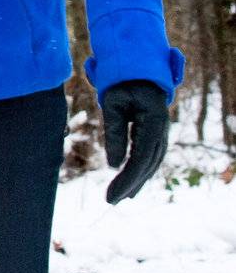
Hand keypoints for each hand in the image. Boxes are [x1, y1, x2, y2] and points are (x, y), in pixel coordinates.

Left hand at [100, 78, 169, 203]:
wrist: (139, 71)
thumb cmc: (123, 84)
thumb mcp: (113, 103)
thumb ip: (113, 132)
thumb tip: (114, 165)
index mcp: (154, 122)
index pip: (141, 158)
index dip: (127, 179)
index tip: (112, 194)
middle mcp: (161, 131)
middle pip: (148, 165)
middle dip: (130, 185)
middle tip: (110, 201)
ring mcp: (161, 133)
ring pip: (150, 164)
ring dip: (136, 182)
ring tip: (119, 198)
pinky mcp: (154, 135)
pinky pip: (148, 158)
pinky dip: (139, 173)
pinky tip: (130, 186)